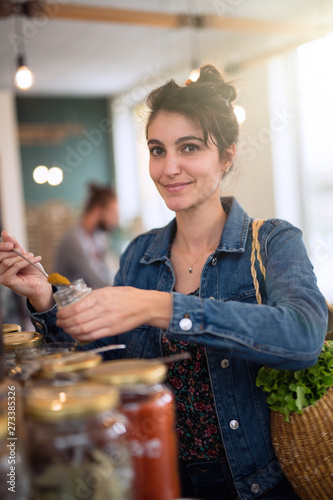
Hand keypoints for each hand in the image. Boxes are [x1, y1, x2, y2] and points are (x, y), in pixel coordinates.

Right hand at [0, 231, 53, 310]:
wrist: (41, 282)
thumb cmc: (32, 270)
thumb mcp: (23, 254)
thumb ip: (14, 245)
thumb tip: (5, 233)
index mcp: (1, 262)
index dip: (2, 246)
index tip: (11, 244)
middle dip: (12, 252)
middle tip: (24, 251)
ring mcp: (1, 276)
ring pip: (6, 262)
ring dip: (20, 257)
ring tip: (31, 256)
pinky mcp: (7, 281)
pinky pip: (13, 267)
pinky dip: (24, 262)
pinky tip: (34, 259)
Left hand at [56, 286, 171, 340]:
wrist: (145, 305)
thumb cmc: (127, 296)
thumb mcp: (109, 290)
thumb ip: (93, 297)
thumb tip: (76, 303)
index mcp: (101, 296)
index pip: (76, 307)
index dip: (64, 313)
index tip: (60, 314)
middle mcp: (103, 309)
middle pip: (77, 320)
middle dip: (65, 323)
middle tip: (60, 323)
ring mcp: (108, 320)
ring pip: (83, 329)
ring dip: (71, 331)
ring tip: (66, 329)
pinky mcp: (112, 330)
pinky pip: (92, 336)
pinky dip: (81, 337)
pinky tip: (77, 335)